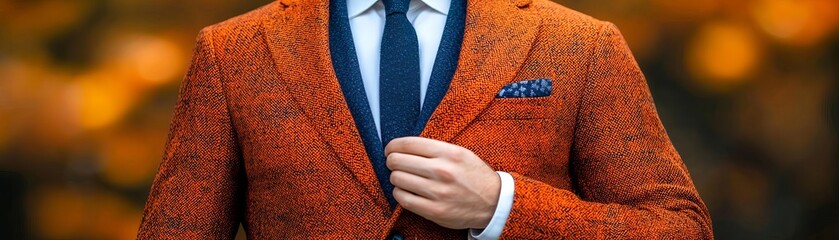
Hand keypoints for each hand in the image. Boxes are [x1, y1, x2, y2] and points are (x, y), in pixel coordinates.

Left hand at [384, 137, 500, 228]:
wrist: (494, 203)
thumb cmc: (474, 176)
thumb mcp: (461, 153)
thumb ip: (435, 148)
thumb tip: (404, 147)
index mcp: (449, 153)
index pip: (408, 144)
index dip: (393, 145)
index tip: (390, 149)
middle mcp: (442, 171)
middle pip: (398, 161)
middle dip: (391, 161)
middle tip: (394, 163)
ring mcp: (437, 192)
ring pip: (397, 179)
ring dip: (395, 177)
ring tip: (402, 177)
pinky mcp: (434, 211)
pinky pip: (403, 199)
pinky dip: (399, 193)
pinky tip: (405, 190)